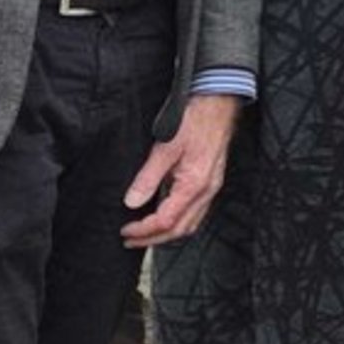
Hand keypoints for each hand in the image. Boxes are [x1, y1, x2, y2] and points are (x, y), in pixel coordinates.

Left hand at [123, 91, 239, 247]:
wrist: (218, 104)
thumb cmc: (194, 121)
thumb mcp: (165, 147)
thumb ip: (148, 177)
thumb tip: (132, 201)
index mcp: (194, 185)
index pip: (166, 220)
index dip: (143, 230)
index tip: (125, 230)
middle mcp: (206, 192)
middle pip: (180, 230)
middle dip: (153, 239)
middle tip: (130, 240)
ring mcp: (211, 188)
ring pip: (190, 224)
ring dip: (166, 234)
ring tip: (145, 234)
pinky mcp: (210, 183)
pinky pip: (195, 213)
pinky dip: (178, 222)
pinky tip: (164, 216)